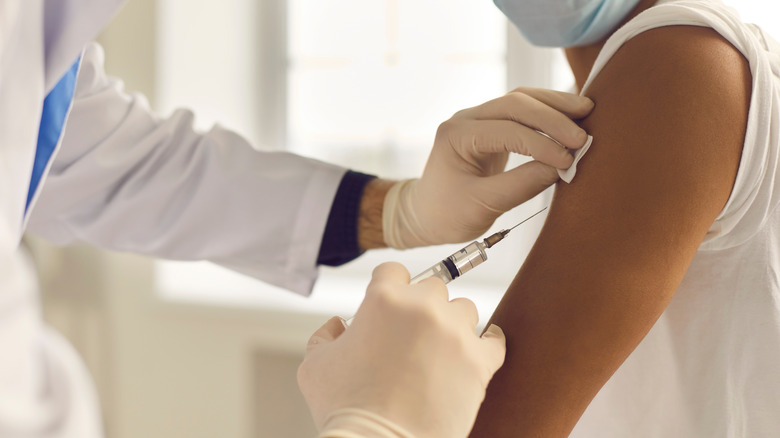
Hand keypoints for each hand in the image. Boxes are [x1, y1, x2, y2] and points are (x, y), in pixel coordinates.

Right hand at [298, 262, 505, 437]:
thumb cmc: (345, 409)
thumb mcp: (314, 365)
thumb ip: (325, 335)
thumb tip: (338, 325)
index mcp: (383, 300)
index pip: (393, 271)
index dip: (389, 288)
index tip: (391, 305)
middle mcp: (423, 307)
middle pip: (432, 288)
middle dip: (421, 308)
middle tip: (411, 338)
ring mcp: (455, 333)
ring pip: (464, 310)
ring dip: (452, 325)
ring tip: (438, 352)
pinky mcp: (479, 362)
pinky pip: (495, 340)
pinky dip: (487, 344)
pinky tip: (477, 351)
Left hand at [383, 88, 593, 247]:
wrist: (428, 215)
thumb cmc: (447, 213)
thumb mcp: (482, 206)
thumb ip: (520, 186)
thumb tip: (561, 169)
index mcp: (457, 135)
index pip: (507, 130)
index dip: (541, 143)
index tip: (568, 161)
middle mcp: (467, 119)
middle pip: (515, 103)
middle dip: (552, 116)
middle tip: (583, 136)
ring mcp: (479, 119)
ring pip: (521, 99)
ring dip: (554, 106)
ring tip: (587, 112)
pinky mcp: (492, 127)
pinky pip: (523, 112)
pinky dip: (548, 112)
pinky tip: (571, 117)